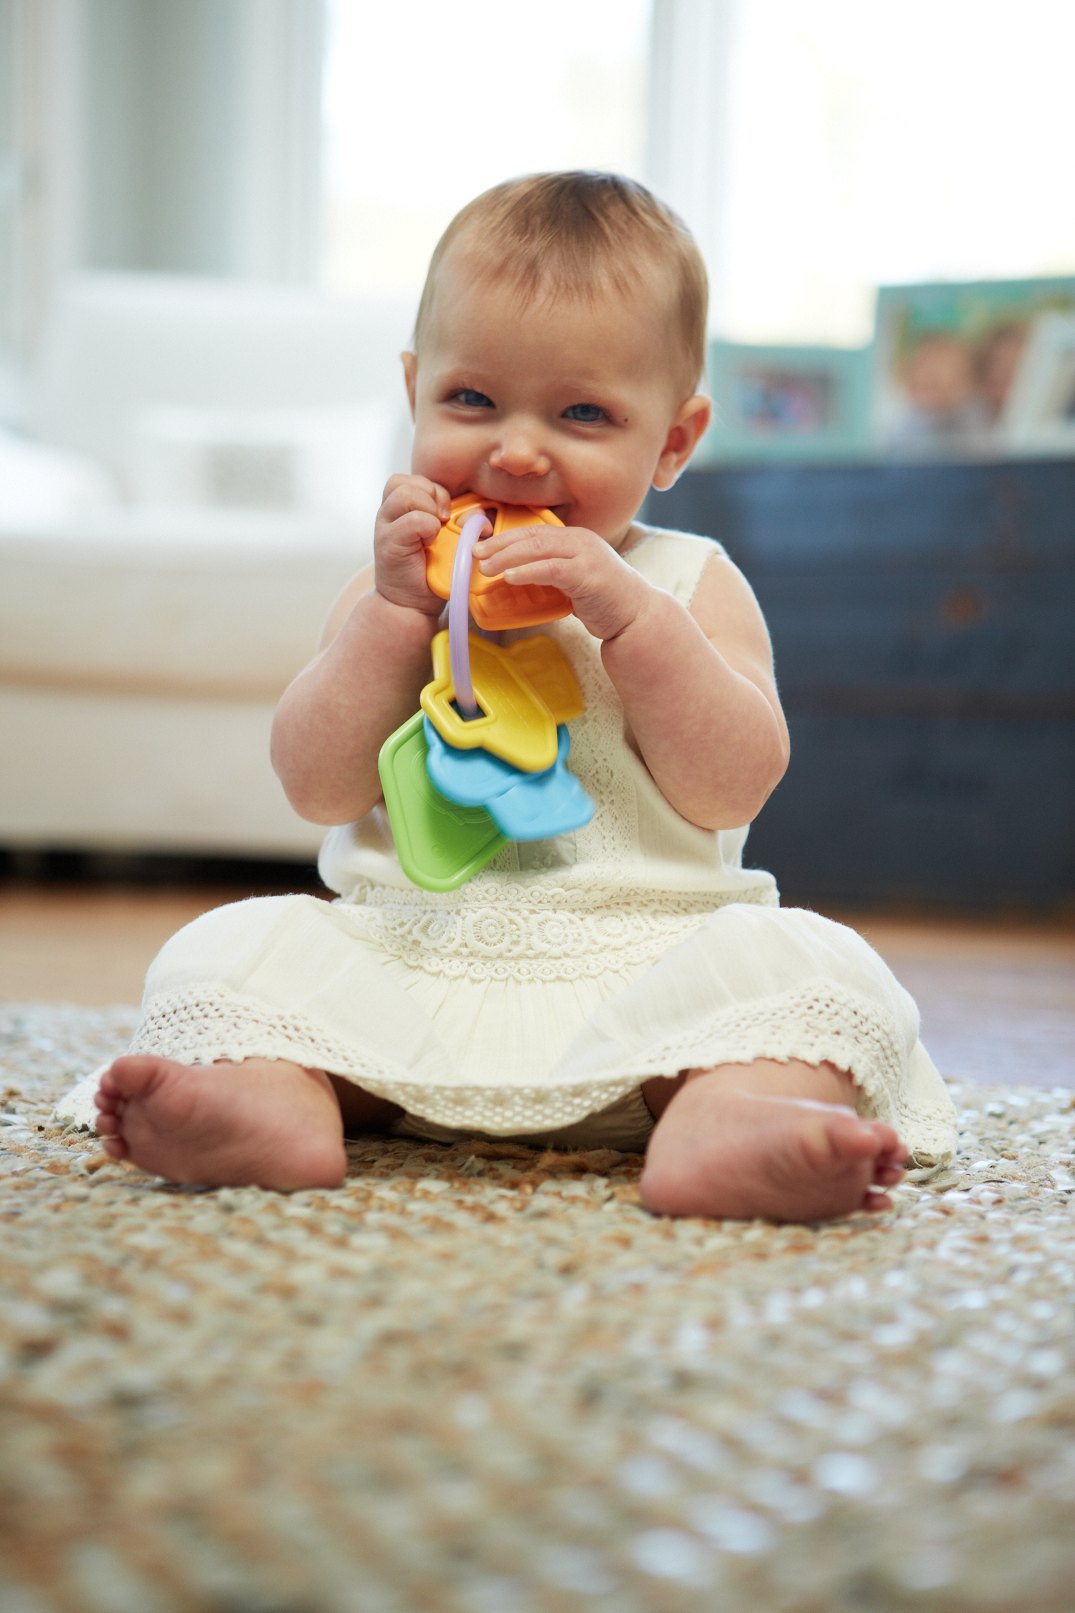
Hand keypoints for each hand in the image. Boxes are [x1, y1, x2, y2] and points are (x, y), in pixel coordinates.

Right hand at [374, 474, 450, 616]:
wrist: (410, 604)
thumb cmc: (430, 572)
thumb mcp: (448, 539)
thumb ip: (459, 521)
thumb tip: (479, 514)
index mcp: (399, 509)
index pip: (411, 479)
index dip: (434, 490)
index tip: (445, 514)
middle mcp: (387, 514)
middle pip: (405, 482)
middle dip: (432, 497)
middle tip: (441, 521)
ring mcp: (384, 527)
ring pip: (406, 494)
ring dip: (428, 510)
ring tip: (433, 532)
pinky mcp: (388, 542)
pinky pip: (414, 520)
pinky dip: (428, 528)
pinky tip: (429, 543)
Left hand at [474, 523, 652, 641]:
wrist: (635, 616)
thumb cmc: (602, 600)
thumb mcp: (572, 578)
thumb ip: (549, 571)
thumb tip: (514, 575)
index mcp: (574, 538)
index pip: (532, 530)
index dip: (503, 535)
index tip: (480, 543)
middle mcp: (579, 540)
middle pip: (531, 535)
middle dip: (498, 543)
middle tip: (474, 552)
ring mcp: (585, 555)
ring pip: (537, 548)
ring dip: (507, 557)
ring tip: (484, 566)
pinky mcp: (587, 574)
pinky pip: (551, 568)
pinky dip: (527, 571)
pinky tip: (510, 577)